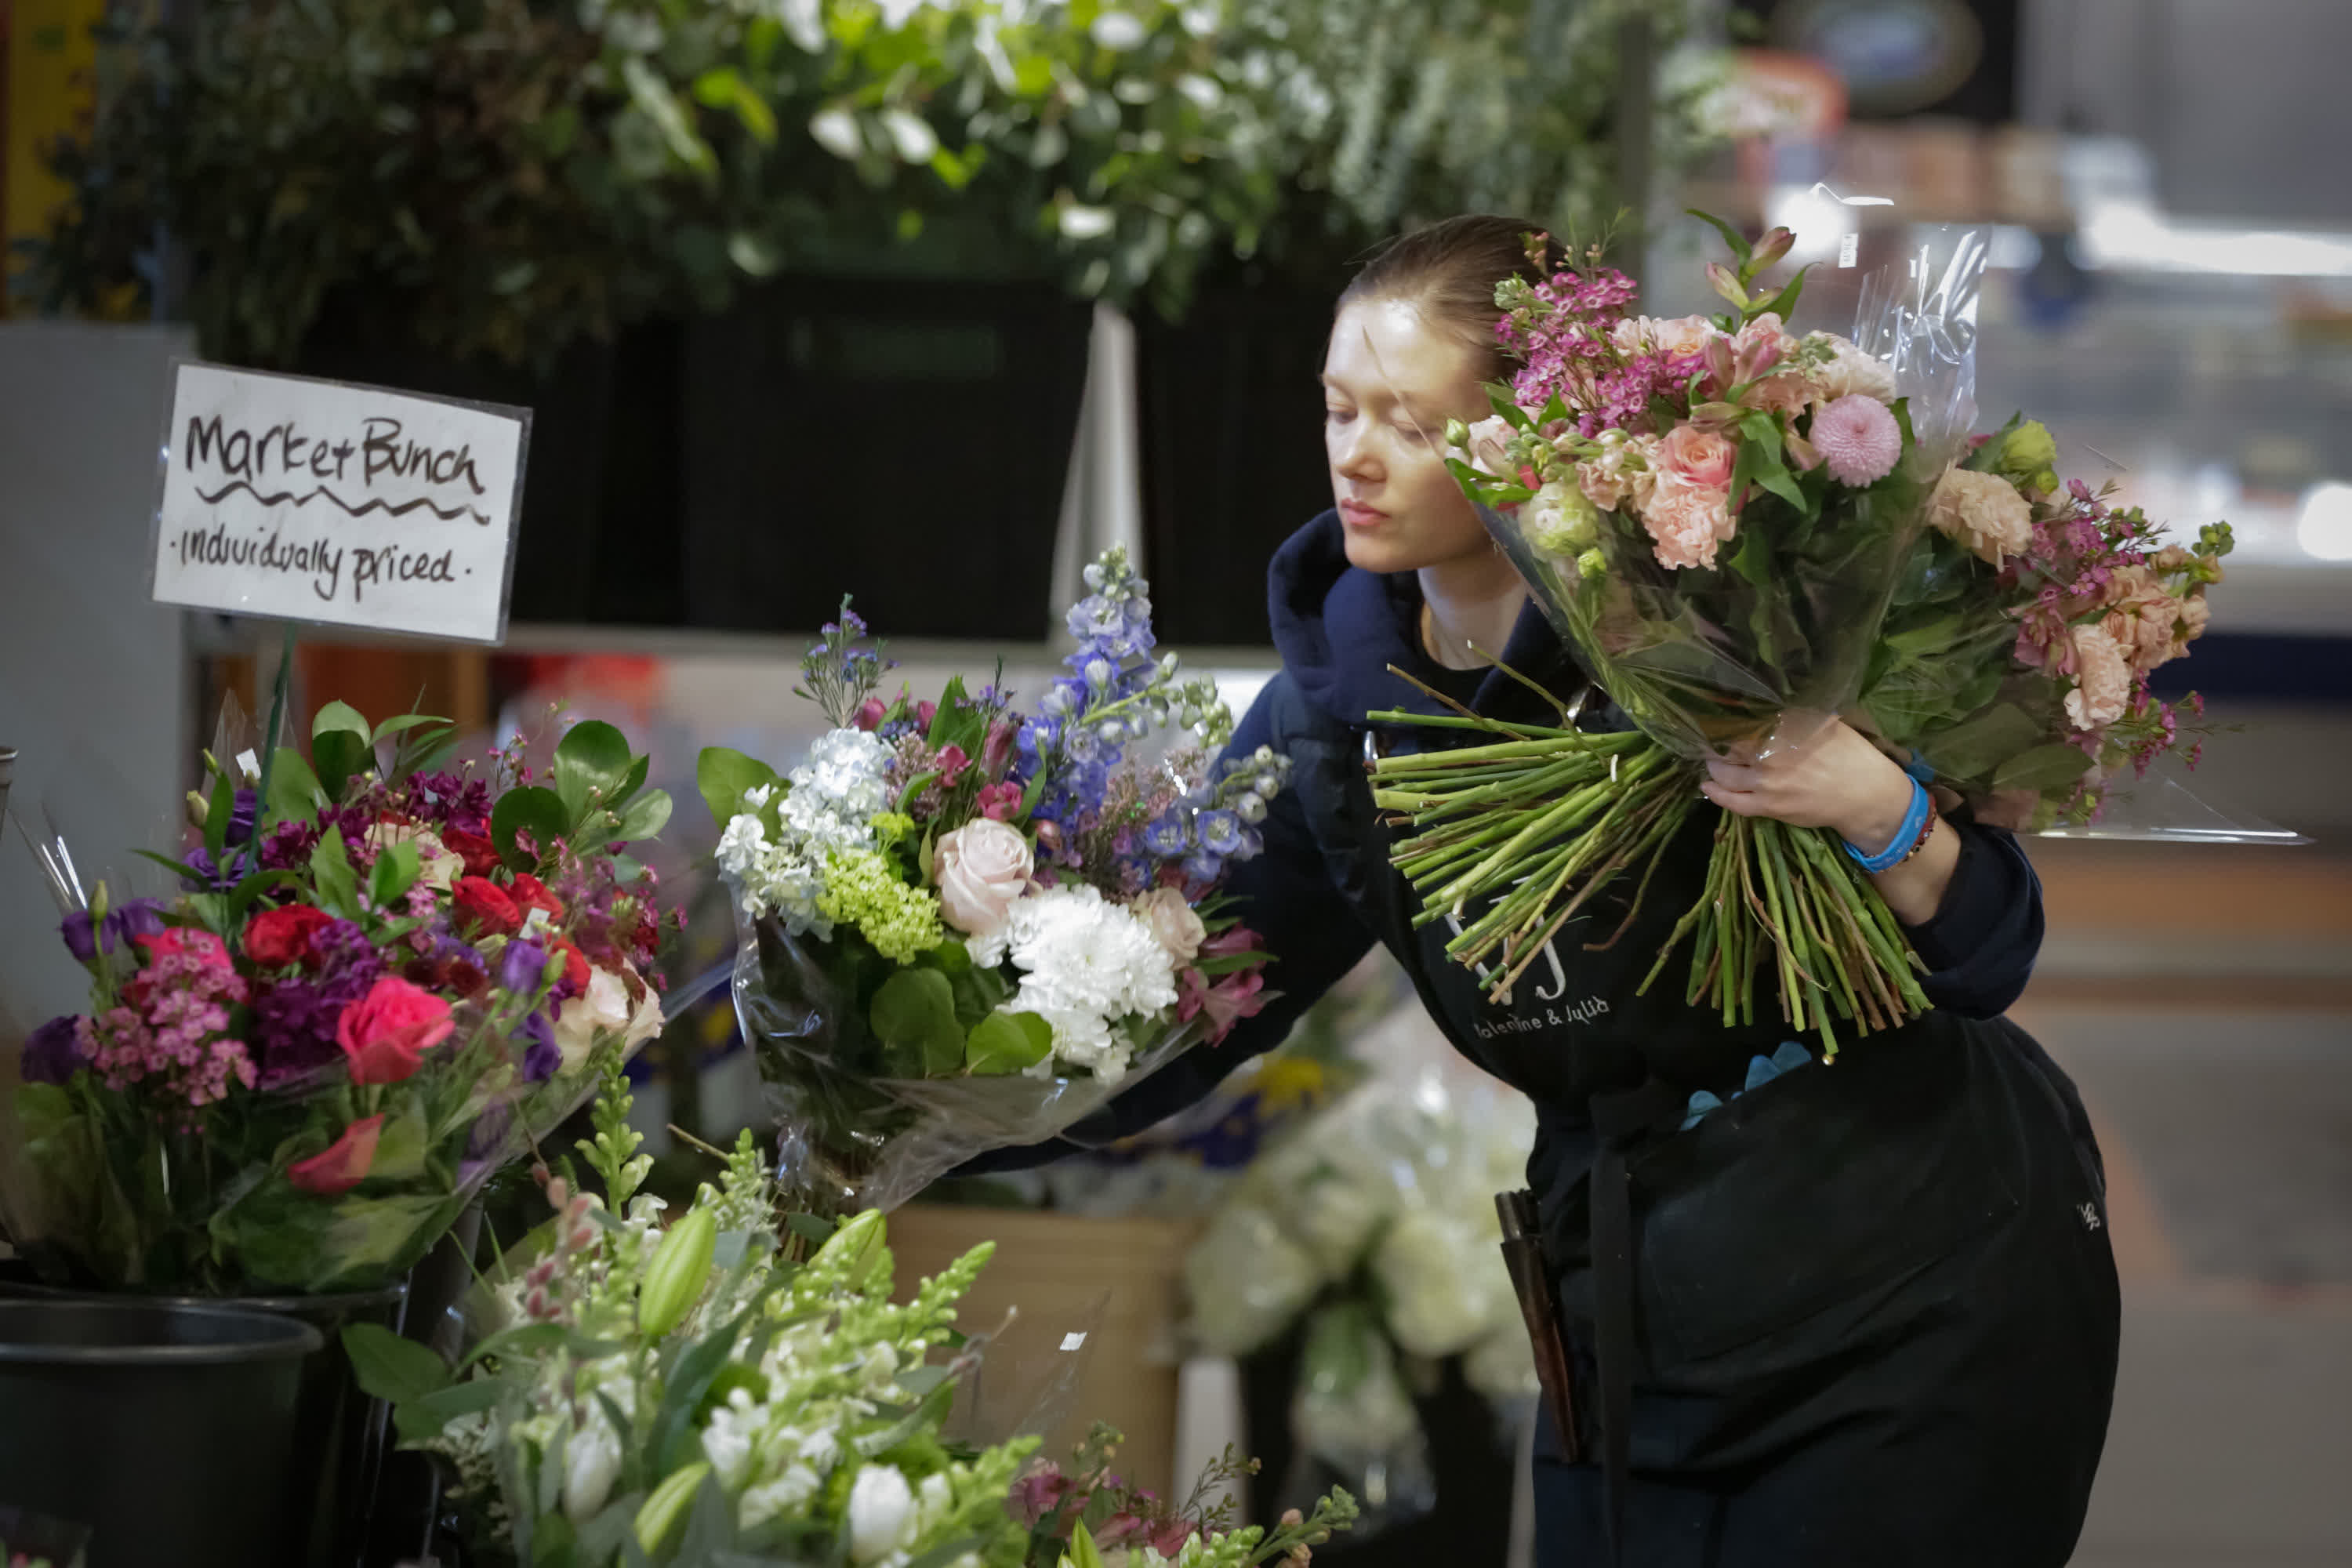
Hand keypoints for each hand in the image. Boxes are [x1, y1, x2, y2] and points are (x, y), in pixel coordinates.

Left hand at [1699, 718, 1914, 853]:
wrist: (1865, 794)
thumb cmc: (1849, 754)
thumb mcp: (1824, 722)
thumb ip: (1794, 714)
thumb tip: (1771, 700)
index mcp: (1783, 730)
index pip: (1741, 722)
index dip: (1725, 722)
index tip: (1717, 718)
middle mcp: (1769, 754)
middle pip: (1728, 748)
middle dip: (1715, 744)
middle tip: (1708, 740)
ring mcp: (1766, 782)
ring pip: (1725, 775)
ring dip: (1713, 767)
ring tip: (1710, 760)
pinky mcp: (1768, 807)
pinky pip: (1734, 802)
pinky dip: (1716, 794)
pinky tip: (1707, 786)